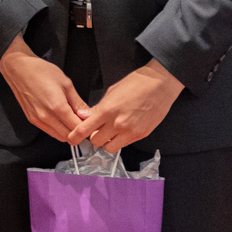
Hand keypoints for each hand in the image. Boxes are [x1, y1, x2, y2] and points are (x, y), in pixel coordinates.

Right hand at [0, 38, 89, 142]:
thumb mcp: (66, 83)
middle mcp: (46, 117)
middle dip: (79, 132)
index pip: (78, 128)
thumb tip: (88, 115)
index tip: (93, 123)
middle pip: (69, 136)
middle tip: (85, 122)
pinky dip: (58, 130)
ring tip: (73, 120)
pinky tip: (62, 119)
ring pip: (59, 137)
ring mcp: (38, 120)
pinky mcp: (32, 120)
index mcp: (57, 107)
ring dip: (69, 132)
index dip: (88, 128)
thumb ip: (78, 102)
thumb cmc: (41, 71)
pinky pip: (50, 131)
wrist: (18, 68)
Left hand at [68, 60, 183, 152]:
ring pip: (110, 148)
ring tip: (109, 132)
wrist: (160, 84)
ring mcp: (130, 131)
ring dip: (106, 142)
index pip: (84, 130)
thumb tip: (85, 117)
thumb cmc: (136, 84)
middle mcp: (117, 124)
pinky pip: (124, 145)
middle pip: (96, 142)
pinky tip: (121, 130)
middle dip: (93, 137)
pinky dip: (119, 141)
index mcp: (107, 110)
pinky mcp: (140, 135)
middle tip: (96, 130)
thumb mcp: (111, 92)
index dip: (75, 136)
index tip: (72, 138)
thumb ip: (97, 108)